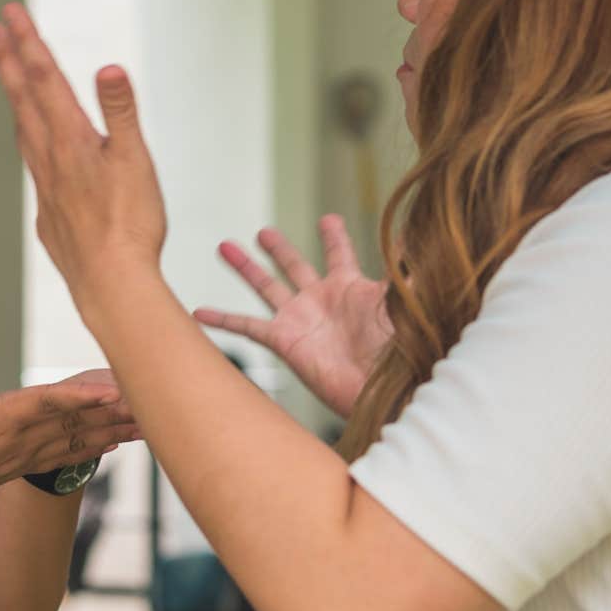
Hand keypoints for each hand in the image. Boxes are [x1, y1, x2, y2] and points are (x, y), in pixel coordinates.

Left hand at [0, 4, 166, 303]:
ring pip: (24, 132)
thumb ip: (121, 113)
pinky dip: (30, 143)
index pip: (46, 80)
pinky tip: (36, 149)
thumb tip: (108, 66)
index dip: (29, 43)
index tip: (11, 13)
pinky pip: (34, 167)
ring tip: (9, 78)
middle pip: (25, 100)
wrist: (110, 284)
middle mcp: (50, 159)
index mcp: (71, 140)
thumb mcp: (135, 162)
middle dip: (10, 61)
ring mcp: (46, 188)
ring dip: (16, 99)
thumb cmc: (130, 224)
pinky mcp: (49, 216)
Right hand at [0, 352, 138, 520]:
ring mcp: (14, 459)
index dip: (81, 394)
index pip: (44, 404)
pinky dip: (90, 449)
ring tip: (149, 421)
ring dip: (111, 430)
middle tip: (156, 400)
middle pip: (72, 422)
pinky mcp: (11, 469)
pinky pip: (61, 457)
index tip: (115, 389)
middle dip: (113, 410)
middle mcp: (11, 444)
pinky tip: (112, 445)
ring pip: (74, 441)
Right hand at [193, 215, 391, 417]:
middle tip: (264, 232)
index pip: (339, 255)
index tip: (328, 219)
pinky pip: (247, 326)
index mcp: (350, 288)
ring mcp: (299, 320)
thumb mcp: (401, 303)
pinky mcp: (284, 341)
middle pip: (294, 265)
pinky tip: (199, 313)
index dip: (334, 237)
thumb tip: (411, 238)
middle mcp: (320, 300)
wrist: (381, 390)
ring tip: (225, 247)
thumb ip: (402, 272)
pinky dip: (222, 319)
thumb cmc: (397, 350)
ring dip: (245, 267)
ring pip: (265, 286)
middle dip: (278, 248)